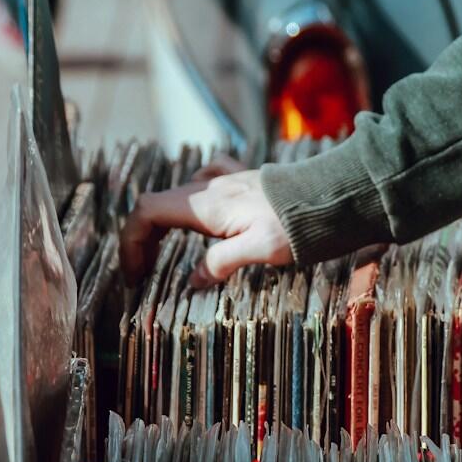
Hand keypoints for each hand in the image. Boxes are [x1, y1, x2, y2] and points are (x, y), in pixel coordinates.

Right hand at [120, 170, 292, 284]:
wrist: (331, 196)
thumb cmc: (298, 225)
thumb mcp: (260, 250)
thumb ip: (221, 262)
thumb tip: (194, 280)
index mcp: (206, 204)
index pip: (147, 212)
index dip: (131, 241)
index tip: (135, 275)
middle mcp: (210, 189)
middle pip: (156, 206)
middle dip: (142, 240)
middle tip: (144, 274)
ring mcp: (226, 182)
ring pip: (177, 197)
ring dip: (163, 224)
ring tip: (164, 253)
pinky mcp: (243, 183)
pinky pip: (205, 181)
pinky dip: (190, 201)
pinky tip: (201, 214)